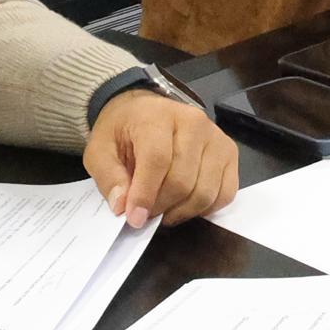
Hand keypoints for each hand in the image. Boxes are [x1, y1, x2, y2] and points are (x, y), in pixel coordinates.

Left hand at [85, 90, 238, 220]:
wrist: (145, 112)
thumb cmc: (123, 131)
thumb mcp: (100, 150)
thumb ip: (109, 177)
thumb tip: (123, 206)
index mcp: (158, 117)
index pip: (157, 160)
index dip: (146, 194)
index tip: (134, 218)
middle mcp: (194, 123)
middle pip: (183, 180)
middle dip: (161, 206)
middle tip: (146, 214)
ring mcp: (217, 138)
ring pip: (205, 191)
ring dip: (181, 211)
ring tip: (163, 211)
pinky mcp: (230, 153)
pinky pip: (225, 193)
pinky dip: (205, 208)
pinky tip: (185, 206)